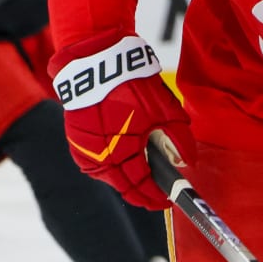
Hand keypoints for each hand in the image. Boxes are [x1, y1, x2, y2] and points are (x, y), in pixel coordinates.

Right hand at [49, 31, 193, 209]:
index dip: (155, 196)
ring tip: (141, 176)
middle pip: (123, 186)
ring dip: (125, 179)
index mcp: (123, 151)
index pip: (141, 185)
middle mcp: (100, 156)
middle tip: (156, 194)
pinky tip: (122, 161)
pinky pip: (95, 163)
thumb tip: (186, 163)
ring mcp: (84, 150)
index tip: (167, 199)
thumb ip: (180, 140)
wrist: (96, 62)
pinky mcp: (76, 141)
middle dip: (142, 192)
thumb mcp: (166, 110)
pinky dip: (110, 166)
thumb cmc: (132, 84)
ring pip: (108, 177)